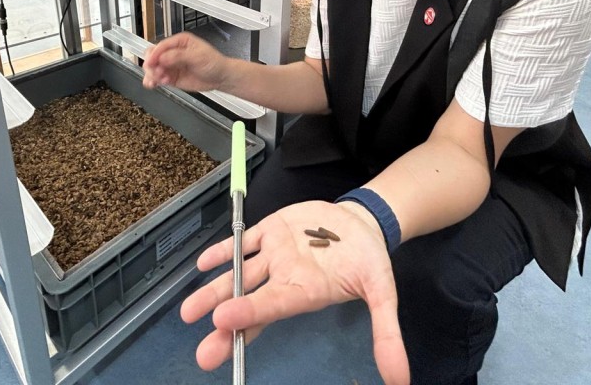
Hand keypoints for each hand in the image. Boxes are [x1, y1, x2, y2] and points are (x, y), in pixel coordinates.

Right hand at [141, 32, 227, 92]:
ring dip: (152, 74)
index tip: (151, 62)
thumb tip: (162, 57)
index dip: (154, 54)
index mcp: (180, 42)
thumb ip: (179, 56)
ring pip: (153, 68)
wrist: (220, 78)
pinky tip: (154, 85)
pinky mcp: (171, 77)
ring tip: (161, 80)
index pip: (162, 46)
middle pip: (153, 56)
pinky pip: (157, 78)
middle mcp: (173, 52)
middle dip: (152, 65)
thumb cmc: (213, 62)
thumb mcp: (197, 56)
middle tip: (157, 72)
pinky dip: (152, 81)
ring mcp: (171, 65)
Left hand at [180, 200, 409, 384]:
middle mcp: (284, 277)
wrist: (364, 221)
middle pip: (248, 301)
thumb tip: (401, 380)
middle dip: (224, 323)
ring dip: (214, 289)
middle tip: (202, 351)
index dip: (249, 315)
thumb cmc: (369, 259)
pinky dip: (224, 250)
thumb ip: (386, 333)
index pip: (272, 306)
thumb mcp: (383, 292)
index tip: (222, 324)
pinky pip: (243, 242)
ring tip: (189, 312)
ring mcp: (275, 254)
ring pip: (239, 273)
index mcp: (305, 293)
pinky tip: (204, 263)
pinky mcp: (272, 229)